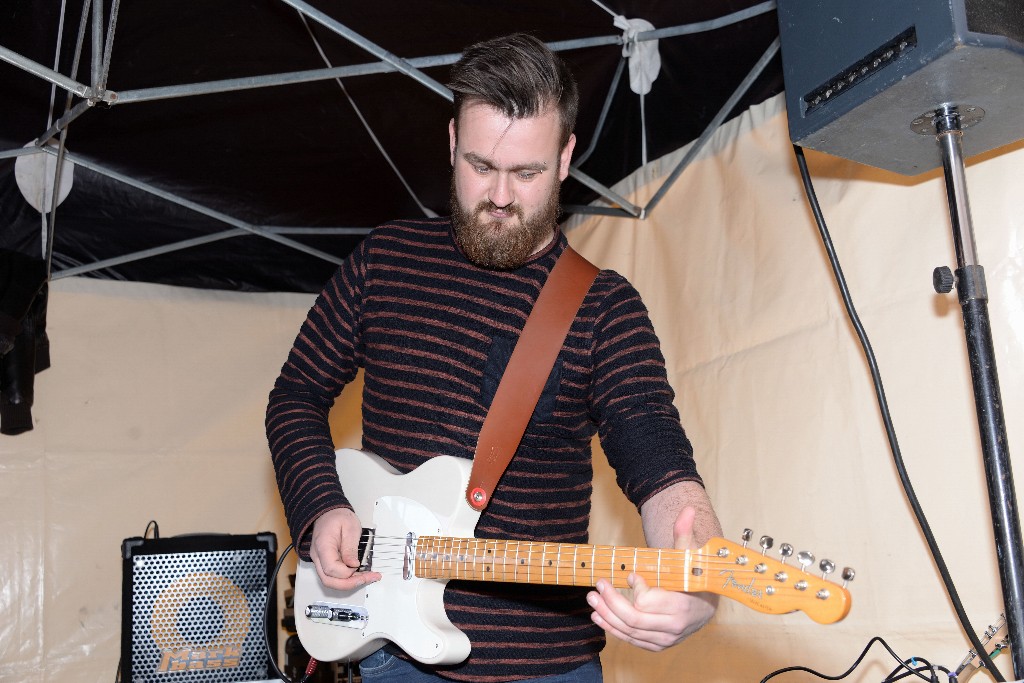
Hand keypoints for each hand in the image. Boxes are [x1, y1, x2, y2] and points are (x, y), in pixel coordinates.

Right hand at [309, 507, 381, 589]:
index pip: (330, 568)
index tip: (359, 566)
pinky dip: (347, 579)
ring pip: (331, 581)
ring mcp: (320, 561)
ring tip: (367, 577)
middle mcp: (318, 556)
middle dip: (350, 583)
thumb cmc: (338, 517)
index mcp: (323, 545)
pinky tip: (360, 575)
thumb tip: (353, 564)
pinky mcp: (326, 563)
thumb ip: (350, 546)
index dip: (346, 572)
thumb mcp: (350, 526)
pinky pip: (334, 576)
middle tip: (368, 578)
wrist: (328, 513)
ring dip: (350, 583)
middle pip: (328, 580)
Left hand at [586, 507, 717, 650]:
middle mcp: (673, 627)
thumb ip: (684, 534)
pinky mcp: (656, 645)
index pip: (648, 601)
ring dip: (606, 615)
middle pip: (634, 618)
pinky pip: (631, 640)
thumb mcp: (690, 556)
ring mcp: (664, 639)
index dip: (636, 587)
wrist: (705, 606)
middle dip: (611, 601)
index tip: (631, 575)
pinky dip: (612, 628)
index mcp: (681, 606)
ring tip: (591, 598)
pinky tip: (598, 616)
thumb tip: (687, 510)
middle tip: (597, 586)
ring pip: (629, 631)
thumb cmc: (693, 578)